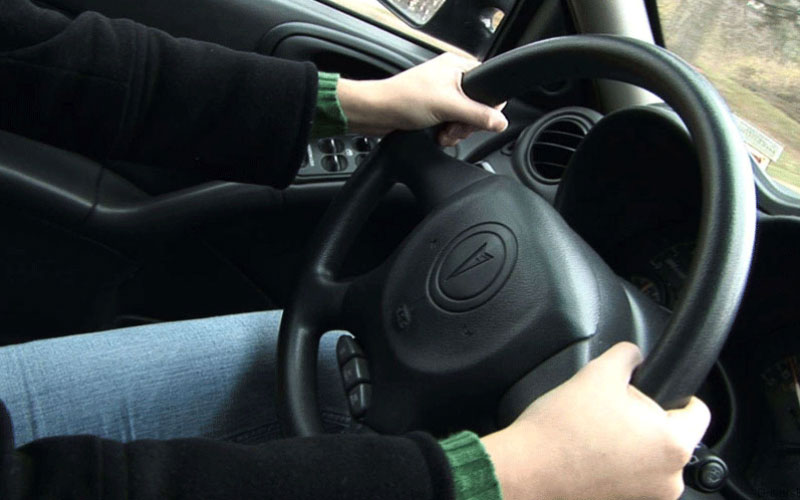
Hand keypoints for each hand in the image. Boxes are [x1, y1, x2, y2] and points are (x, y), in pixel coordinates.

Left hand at [337, 53, 507, 145]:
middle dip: (467, 123)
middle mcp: (451, 78)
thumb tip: (501, 121)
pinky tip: (438, 136)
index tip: (477, 119)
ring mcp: (442, 95)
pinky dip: (447, 133)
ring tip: (443, 133)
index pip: (488, 84)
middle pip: (478, 105)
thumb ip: (478, 114)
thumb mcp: (448, 106)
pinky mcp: (434, 109)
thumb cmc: (404, 99)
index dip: (487, 105)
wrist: (377, 113)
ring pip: (465, 118)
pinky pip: (452, 124)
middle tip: (454, 127)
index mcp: (457, 65)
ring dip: (456, 131)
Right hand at [481, 342, 710, 499]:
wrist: (524, 472)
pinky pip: (631, 479)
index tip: (657, 391)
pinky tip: (588, 454)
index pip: (699, 412)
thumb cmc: (559, 431)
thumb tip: (634, 354)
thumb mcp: (597, 373)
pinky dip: (616, 465)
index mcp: (672, 445)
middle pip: (670, 435)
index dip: (677, 393)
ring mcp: (648, 499)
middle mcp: (668, 480)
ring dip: (629, 443)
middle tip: (609, 410)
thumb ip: (626, 355)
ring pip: (649, 457)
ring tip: (593, 433)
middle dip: (643, 419)